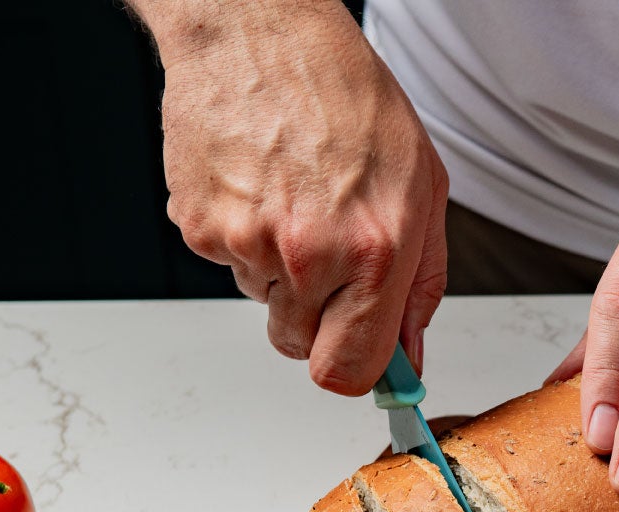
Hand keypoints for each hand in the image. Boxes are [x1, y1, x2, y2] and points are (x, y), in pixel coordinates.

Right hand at [156, 5, 448, 393]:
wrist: (258, 28)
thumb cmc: (344, 93)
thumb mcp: (421, 187)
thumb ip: (419, 284)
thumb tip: (408, 356)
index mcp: (374, 250)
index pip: (351, 371)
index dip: (356, 370)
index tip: (361, 359)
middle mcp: (308, 254)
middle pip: (301, 348)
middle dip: (318, 315)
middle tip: (327, 250)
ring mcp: (246, 242)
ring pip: (264, 303)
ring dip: (279, 269)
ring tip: (294, 196)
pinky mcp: (197, 227)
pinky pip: (226, 264)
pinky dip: (241, 235)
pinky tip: (259, 183)